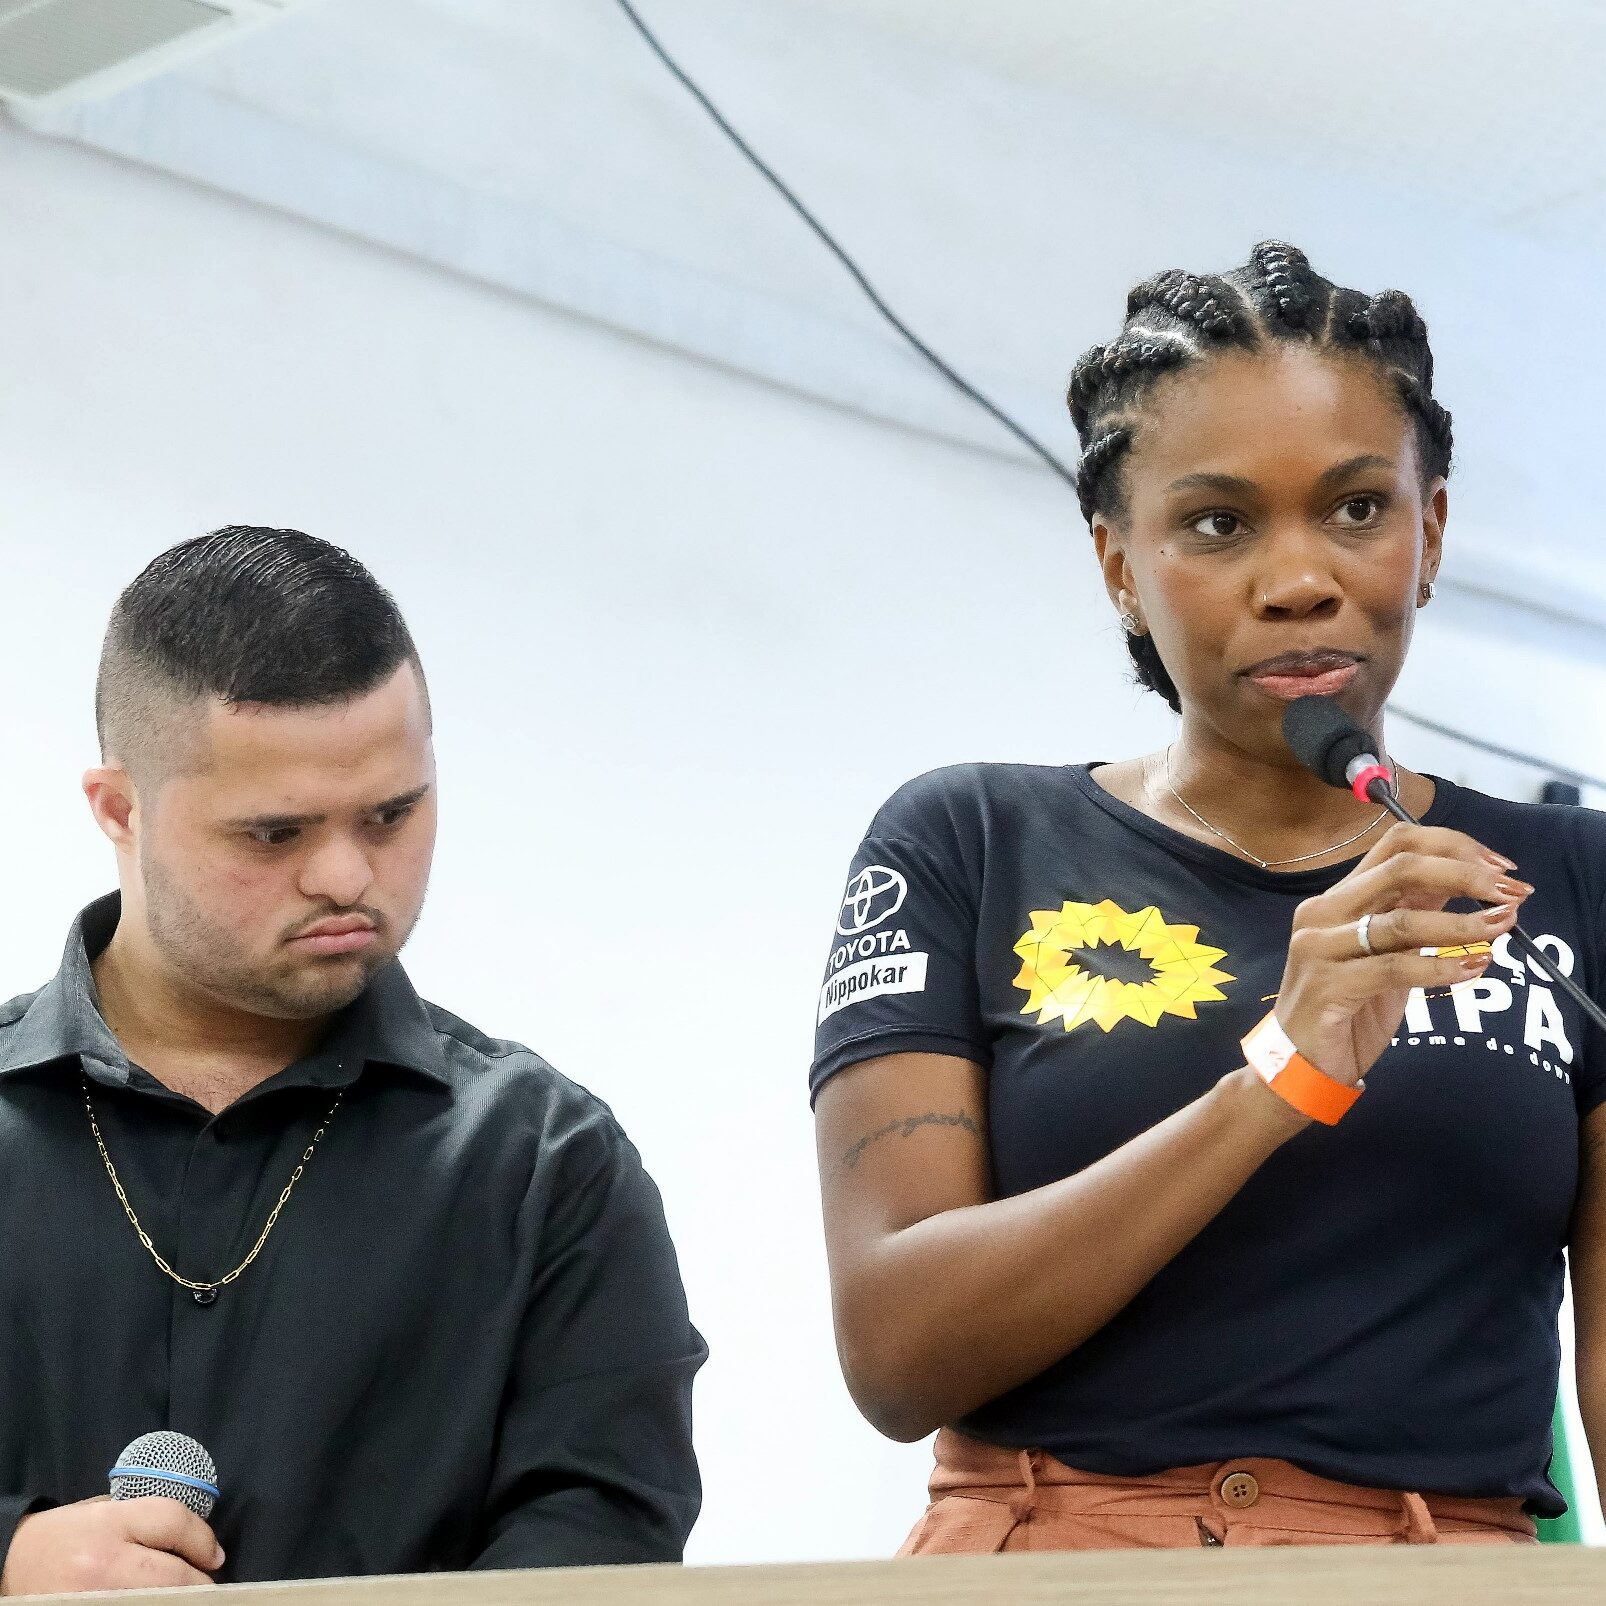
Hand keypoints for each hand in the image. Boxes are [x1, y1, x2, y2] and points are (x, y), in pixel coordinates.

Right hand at [0, 1496, 222, 1594]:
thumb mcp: (104, 1511)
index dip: (203, 1540)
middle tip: (206, 1583)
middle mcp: (102, 1562)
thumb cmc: (65, 1534)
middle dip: (198, 1583)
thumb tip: (194, 1538)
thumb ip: (144, 1519)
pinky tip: (156, 1603)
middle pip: (172, 1576)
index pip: (173, 1523)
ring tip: (183, 1596)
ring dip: (177, 1601)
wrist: (11, 1564)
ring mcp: (92, 1599)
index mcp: (110, 1524)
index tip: (214, 1555)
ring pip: (157, 1603)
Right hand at [1274, 822, 1530, 1088]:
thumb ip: (1416, 914)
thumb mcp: (1386, 953)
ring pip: (1401, 921)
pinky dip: (1441, 966)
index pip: (1396, 844)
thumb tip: (1472, 882)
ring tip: (1502, 929)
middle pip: (1400, 868)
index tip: (1501, 868)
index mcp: (1338, 897)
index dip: (1454, 846)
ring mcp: (1319, 947)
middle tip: (1510, 892)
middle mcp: (1323, 912)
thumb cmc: (1349, 1008)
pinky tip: (1472, 967)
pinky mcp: (1326, 985)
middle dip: (1465, 874)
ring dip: (1462, 924)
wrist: (1302, 1062)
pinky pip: (1395, 969)